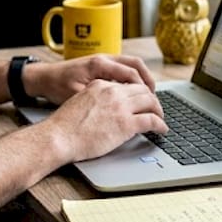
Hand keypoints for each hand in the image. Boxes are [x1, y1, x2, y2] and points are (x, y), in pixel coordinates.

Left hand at [24, 54, 156, 104]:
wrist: (43, 78)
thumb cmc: (57, 86)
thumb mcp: (78, 95)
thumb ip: (101, 97)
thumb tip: (122, 104)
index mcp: (99, 64)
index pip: (131, 74)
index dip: (144, 89)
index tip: (151, 102)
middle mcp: (103, 58)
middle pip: (136, 65)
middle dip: (148, 81)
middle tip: (155, 99)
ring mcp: (103, 60)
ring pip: (131, 65)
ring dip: (141, 79)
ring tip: (148, 96)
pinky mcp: (100, 65)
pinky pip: (122, 68)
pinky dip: (132, 78)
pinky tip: (133, 92)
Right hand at [39, 79, 167, 161]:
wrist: (59, 137)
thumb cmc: (64, 126)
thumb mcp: (79, 101)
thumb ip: (95, 100)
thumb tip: (106, 110)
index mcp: (101, 85)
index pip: (127, 84)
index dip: (138, 92)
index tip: (141, 100)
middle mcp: (113, 92)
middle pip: (142, 90)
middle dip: (152, 100)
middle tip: (155, 109)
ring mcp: (120, 107)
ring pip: (150, 102)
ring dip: (159, 111)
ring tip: (161, 119)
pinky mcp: (125, 124)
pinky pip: (151, 121)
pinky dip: (160, 125)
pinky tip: (162, 129)